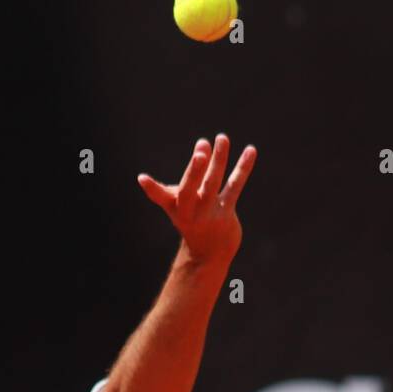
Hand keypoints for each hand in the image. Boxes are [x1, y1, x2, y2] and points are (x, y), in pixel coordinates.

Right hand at [137, 134, 256, 265]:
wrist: (209, 254)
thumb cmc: (191, 222)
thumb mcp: (178, 205)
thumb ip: (179, 182)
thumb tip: (176, 159)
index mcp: (175, 207)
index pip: (160, 197)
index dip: (151, 188)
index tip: (142, 178)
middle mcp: (190, 212)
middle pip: (190, 189)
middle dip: (195, 170)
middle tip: (201, 147)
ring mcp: (209, 213)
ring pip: (213, 183)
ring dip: (218, 159)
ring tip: (222, 137)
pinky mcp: (226, 213)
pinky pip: (234, 186)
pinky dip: (243, 167)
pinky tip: (250, 150)